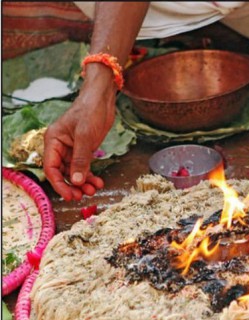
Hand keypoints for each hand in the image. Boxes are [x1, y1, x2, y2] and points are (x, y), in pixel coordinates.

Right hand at [44, 72, 114, 199]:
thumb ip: (81, 160)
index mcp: (53, 141)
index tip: (69, 195)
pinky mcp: (84, 150)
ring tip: (94, 190)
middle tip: (82, 196)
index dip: (59, 183)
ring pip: (75, 172)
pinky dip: (91, 176)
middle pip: (62, 172)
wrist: (102, 100)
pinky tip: (99, 183)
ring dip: (83, 183)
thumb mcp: (85, 137)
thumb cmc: (90, 112)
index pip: (51, 168)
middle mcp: (60, 147)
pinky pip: (84, 167)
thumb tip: (77, 181)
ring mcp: (72, 149)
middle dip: (72, 185)